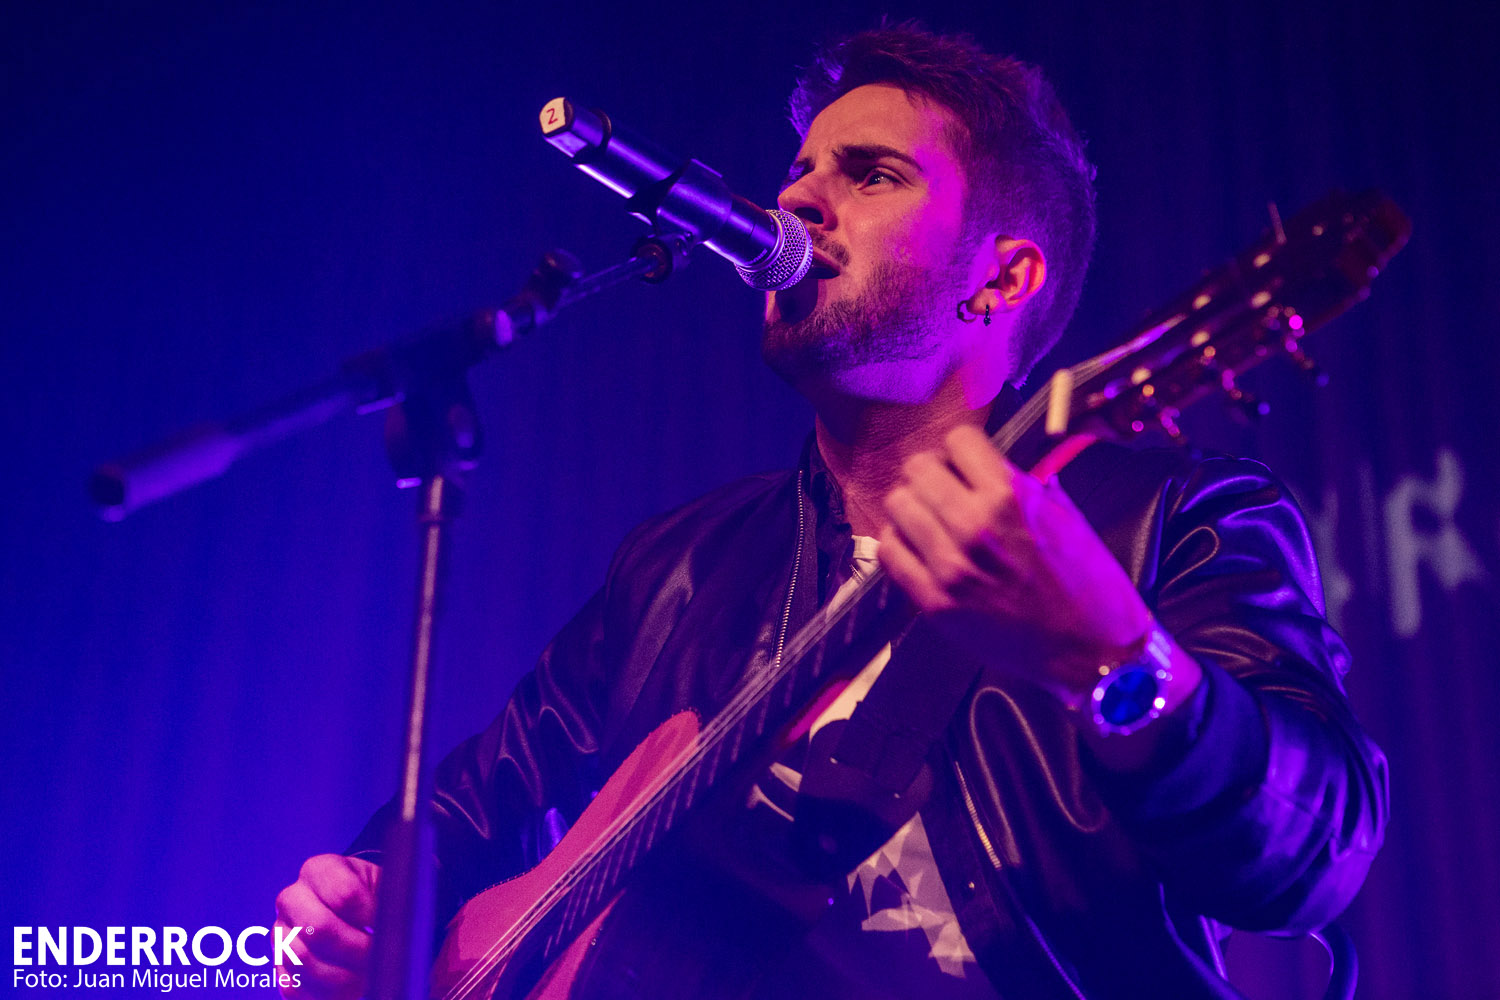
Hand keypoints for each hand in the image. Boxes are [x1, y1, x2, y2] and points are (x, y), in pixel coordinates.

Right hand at [274, 854, 379, 999]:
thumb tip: (393, 928)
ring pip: (304, 961)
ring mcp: (280, 932)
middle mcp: (292, 898)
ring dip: (342, 976)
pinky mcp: (278, 964)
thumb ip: (387, 898)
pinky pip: (294, 987)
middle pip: (320, 929)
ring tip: (367, 978)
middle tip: (377, 958)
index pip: (345, 894)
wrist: (347, 907)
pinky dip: (325, 994)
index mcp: (318, 870)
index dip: (370, 916)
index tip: (387, 927)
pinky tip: (349, 991)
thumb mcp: (381, 883)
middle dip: (356, 949)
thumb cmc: (368, 894)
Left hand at [877, 424, 1152, 703]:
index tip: (966, 465)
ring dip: (912, 508)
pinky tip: (920, 549)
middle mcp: (974, 526)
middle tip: (945, 492)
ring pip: (897, 505)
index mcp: (1011, 497)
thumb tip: (986, 465)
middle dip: (932, 475)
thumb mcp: (1066, 516)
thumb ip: (1021, 485)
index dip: (962, 451)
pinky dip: (899, 544)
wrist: (1089, 650)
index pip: (957, 439)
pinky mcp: (934, 602)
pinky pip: (888, 551)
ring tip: (931, 522)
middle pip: (918, 468)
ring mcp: (950, 566)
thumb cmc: (1086, 584)